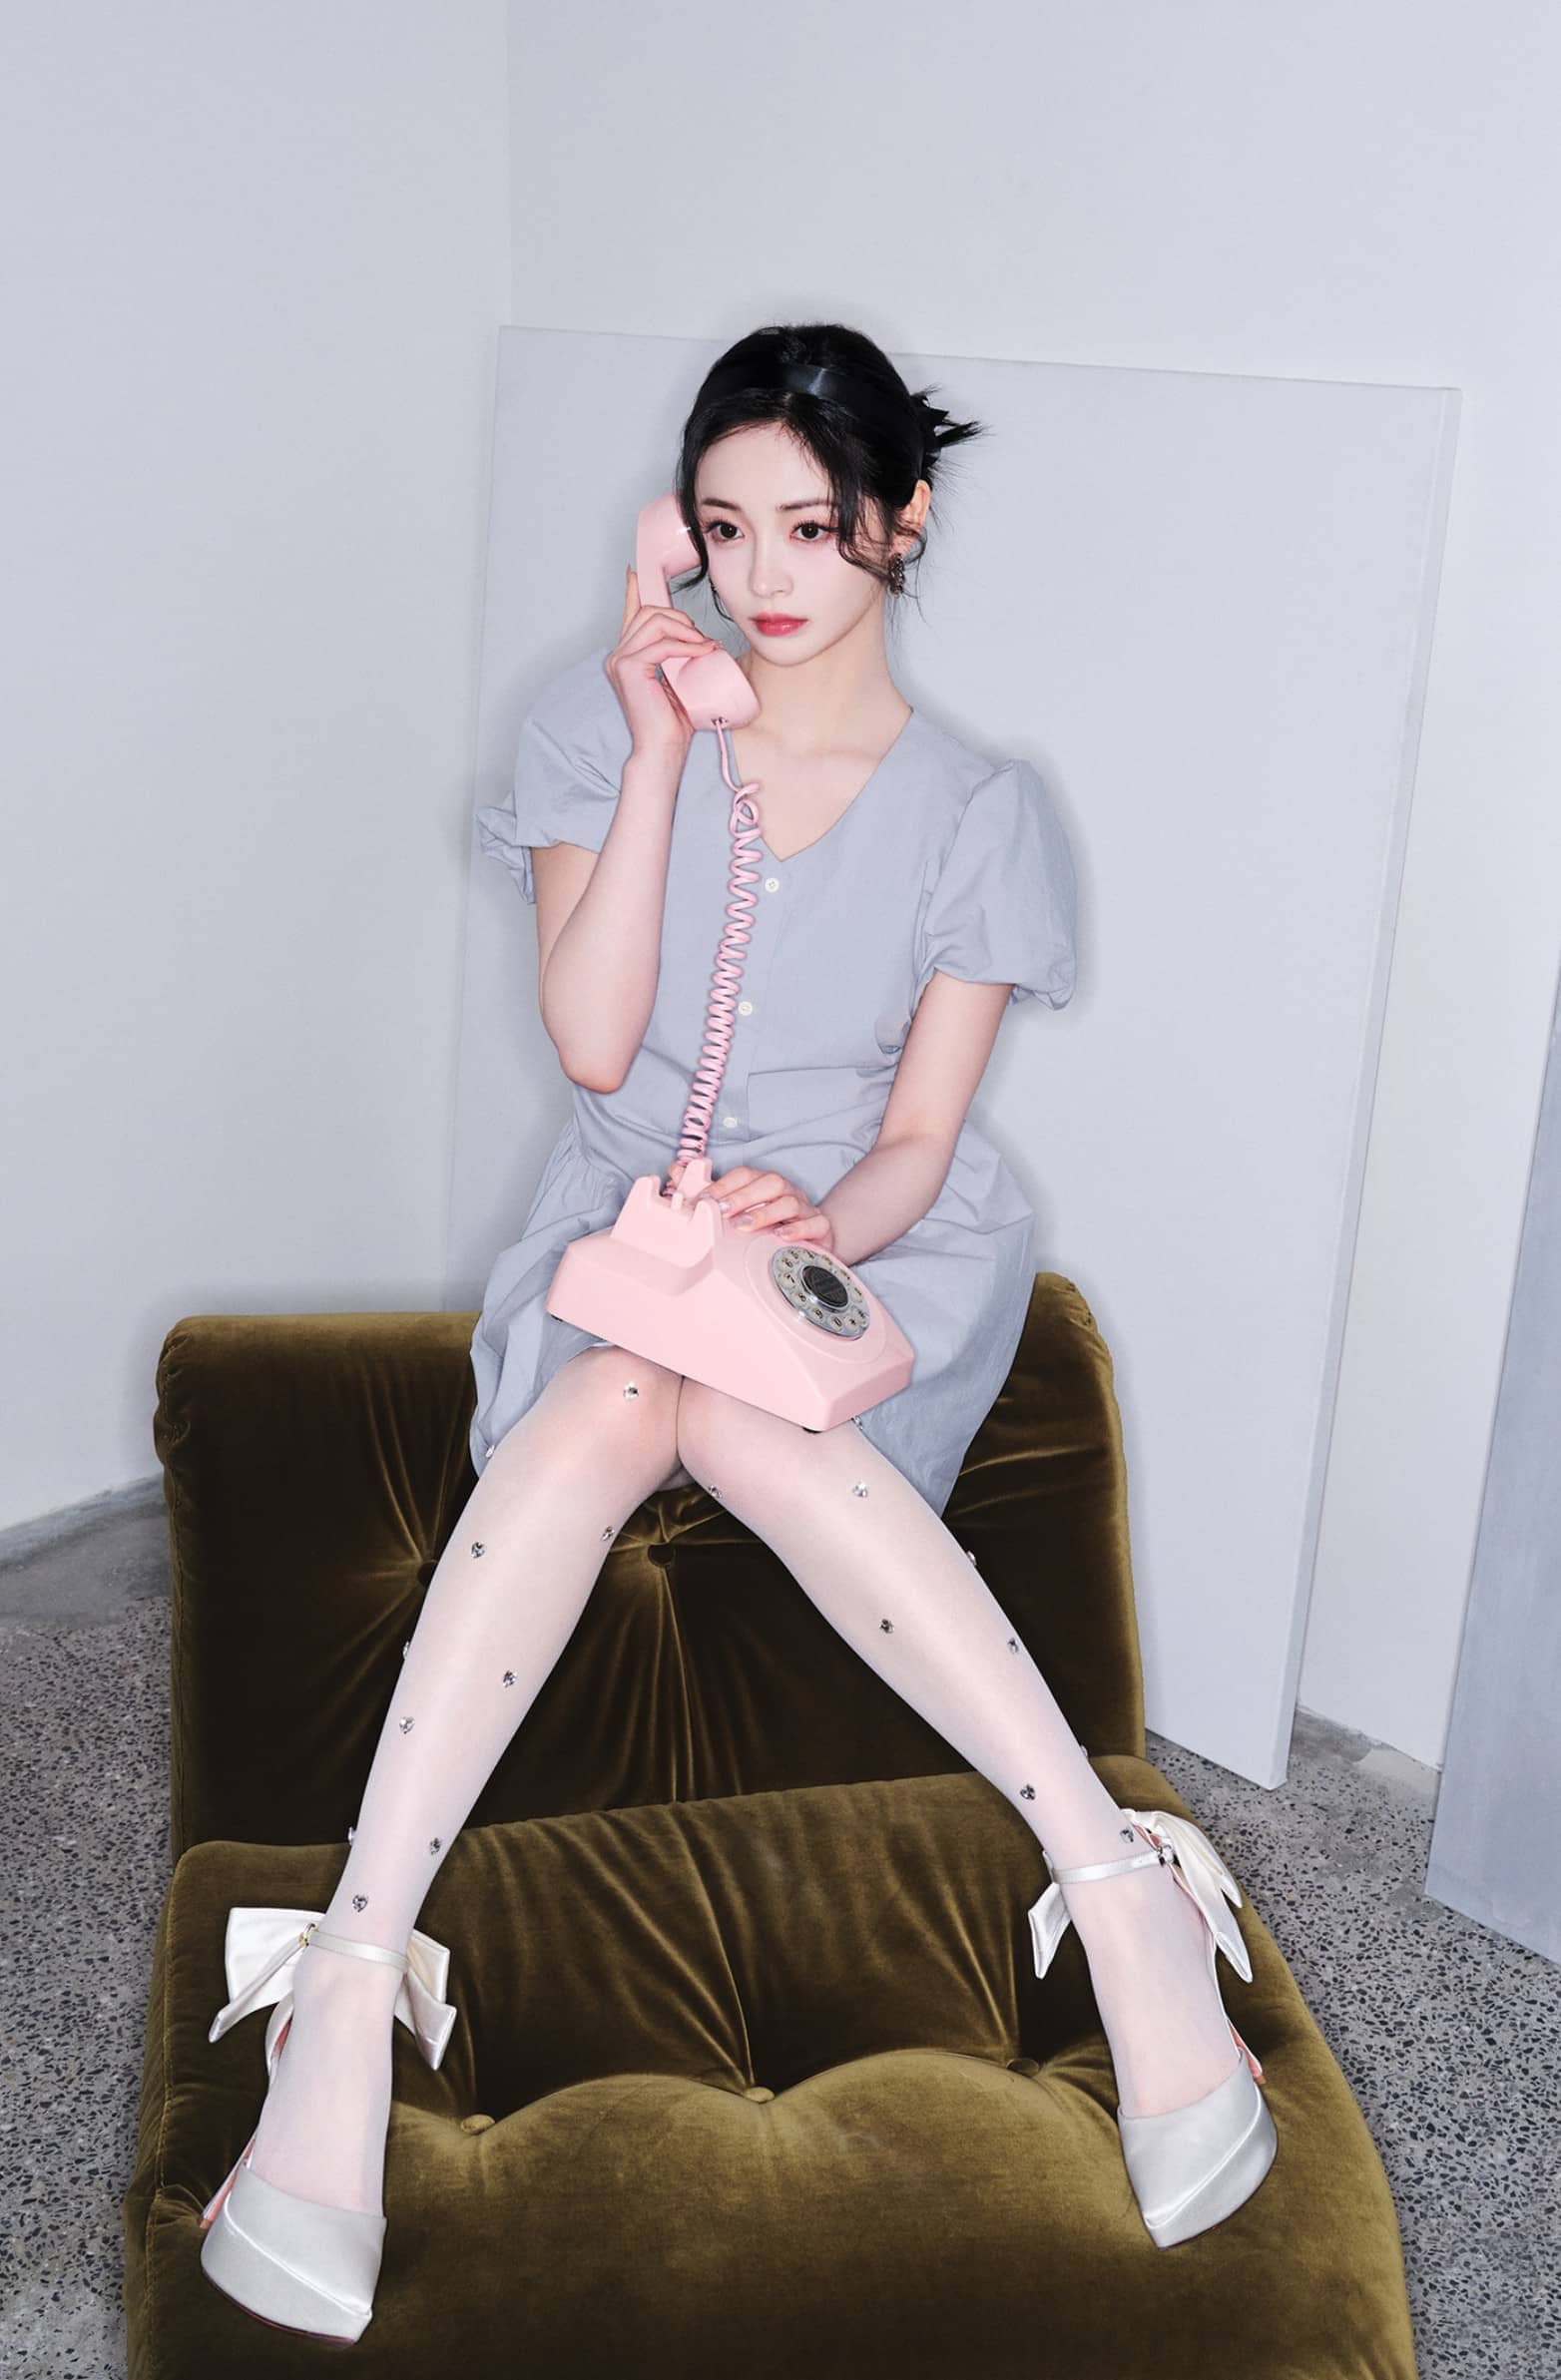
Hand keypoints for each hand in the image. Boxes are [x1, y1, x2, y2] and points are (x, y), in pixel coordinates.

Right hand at [605, 566, 721, 764]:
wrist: (662, 751)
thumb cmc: (672, 723)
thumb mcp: (678, 680)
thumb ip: (679, 658)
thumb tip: (700, 640)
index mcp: (626, 656)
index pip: (630, 614)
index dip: (634, 590)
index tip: (635, 571)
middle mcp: (617, 655)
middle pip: (649, 612)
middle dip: (679, 617)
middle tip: (701, 638)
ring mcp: (619, 661)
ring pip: (654, 622)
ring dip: (685, 629)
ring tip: (704, 646)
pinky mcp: (628, 669)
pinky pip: (662, 644)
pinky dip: (686, 646)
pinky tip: (703, 651)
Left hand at [666, 1157, 834, 1251]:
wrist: (812, 1243)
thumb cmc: (771, 1226)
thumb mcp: (740, 1211)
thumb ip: (709, 1192)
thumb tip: (676, 1170)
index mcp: (765, 1185)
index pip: (745, 1175)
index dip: (724, 1185)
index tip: (704, 1200)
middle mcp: (787, 1192)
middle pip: (770, 1182)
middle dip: (743, 1196)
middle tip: (722, 1211)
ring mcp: (806, 1209)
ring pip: (791, 1202)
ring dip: (766, 1213)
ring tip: (744, 1227)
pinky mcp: (821, 1229)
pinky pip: (815, 1224)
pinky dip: (799, 1229)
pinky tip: (782, 1236)